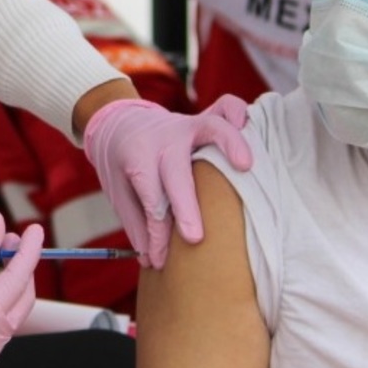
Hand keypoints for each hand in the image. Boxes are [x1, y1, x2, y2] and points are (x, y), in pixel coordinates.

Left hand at [82, 96, 252, 267]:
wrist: (118, 120)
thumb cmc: (122, 163)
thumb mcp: (118, 191)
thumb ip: (137, 222)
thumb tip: (154, 258)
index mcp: (136, 158)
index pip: (150, 201)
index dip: (156, 234)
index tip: (160, 260)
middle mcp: (163, 139)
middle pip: (176, 172)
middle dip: (185, 206)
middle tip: (195, 238)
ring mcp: (186, 124)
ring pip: (210, 126)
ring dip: (229, 143)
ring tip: (246, 166)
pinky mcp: (202, 117)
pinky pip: (225, 106)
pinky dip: (239, 113)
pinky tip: (250, 128)